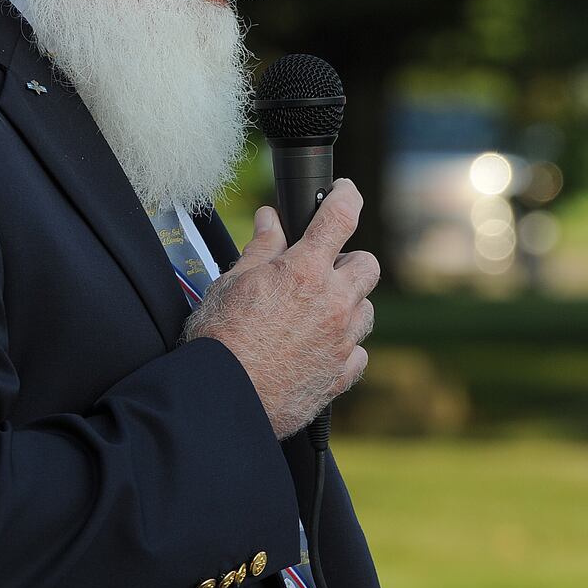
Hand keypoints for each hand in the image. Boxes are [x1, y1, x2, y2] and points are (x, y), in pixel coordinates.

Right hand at [182, 179, 379, 437]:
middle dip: (346, 261)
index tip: (344, 190)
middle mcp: (333, 301)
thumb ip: (261, 248)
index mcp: (304, 270)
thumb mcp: (232, 282)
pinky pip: (358, 351)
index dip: (346, 194)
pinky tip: (315, 346)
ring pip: (366, 308)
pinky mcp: (342, 374)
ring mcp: (342, 340)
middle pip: (367, 264)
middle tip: (318, 269)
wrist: (226, 396)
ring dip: (347, 304)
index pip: (340, 215)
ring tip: (312, 312)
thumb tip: (271, 221)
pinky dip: (343, 345)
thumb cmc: (221, 338)